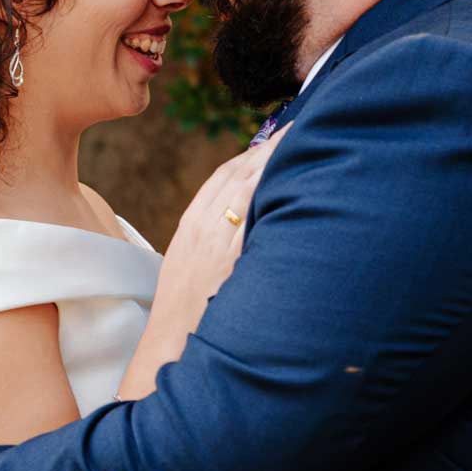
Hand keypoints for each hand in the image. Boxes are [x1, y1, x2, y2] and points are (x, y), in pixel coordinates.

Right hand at [155, 126, 287, 326]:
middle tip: (298, 128)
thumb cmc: (184, 311)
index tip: (274, 139)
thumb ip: (213, 241)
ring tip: (302, 140)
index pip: (223, 175)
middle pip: (238, 172)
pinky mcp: (229, 256)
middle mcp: (201, 224)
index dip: (250, 153)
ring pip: (246, 185)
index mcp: (190, 223)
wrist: (169, 343)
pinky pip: (250, 213)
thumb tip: (243, 227)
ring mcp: (215, 238)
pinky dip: (268, 189)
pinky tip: (290, 176)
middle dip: (268, 147)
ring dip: (274, 160)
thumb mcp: (191, 265)